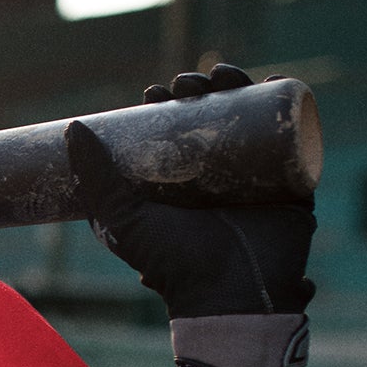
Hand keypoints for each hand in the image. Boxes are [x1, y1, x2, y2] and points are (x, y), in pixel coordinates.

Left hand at [66, 64, 315, 366]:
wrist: (226, 293)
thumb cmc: (170, 262)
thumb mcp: (122, 218)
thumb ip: (95, 179)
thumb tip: (73, 129)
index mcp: (177, 187)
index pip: (171, 135)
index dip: (164, 108)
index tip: (152, 92)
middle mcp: (215, 181)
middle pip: (211, 121)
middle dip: (200, 91)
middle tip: (185, 81)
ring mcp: (254, 180)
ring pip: (249, 122)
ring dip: (238, 89)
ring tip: (221, 73)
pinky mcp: (288, 184)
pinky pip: (294, 139)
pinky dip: (287, 106)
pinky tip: (274, 79)